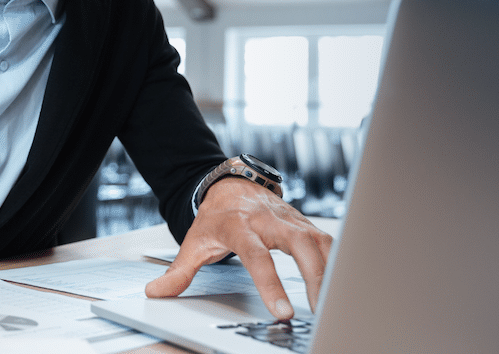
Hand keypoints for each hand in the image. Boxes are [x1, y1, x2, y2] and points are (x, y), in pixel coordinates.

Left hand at [144, 177, 331, 320]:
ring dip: (331, 271)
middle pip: (299, 245)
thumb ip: (178, 272)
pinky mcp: (305, 223)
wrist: (231, 185)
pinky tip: (343, 284)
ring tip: (335, 303)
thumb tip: (155, 293)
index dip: (270, 284)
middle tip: (320, 309)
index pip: (257, 256)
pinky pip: (328, 241)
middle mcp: (269, 220)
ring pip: (319, 241)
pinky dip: (339, 261)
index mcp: (240, 226)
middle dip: (314, 277)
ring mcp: (290, 219)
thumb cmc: (215, 217)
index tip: (282, 312)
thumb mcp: (193, 243)